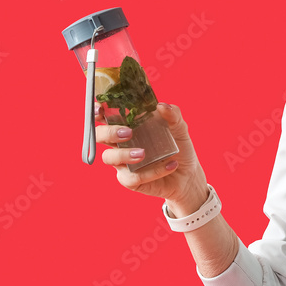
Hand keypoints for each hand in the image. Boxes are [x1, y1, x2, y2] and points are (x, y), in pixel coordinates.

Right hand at [95, 101, 209, 213]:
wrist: (188, 173)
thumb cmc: (177, 146)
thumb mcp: (179, 128)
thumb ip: (173, 114)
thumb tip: (161, 106)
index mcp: (128, 125)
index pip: (105, 115)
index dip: (98, 111)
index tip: (101, 108)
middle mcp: (120, 143)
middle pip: (99, 135)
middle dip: (108, 132)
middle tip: (128, 133)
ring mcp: (123, 162)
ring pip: (109, 157)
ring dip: (124, 154)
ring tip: (144, 153)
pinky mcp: (130, 180)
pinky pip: (132, 177)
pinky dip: (152, 171)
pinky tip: (170, 165)